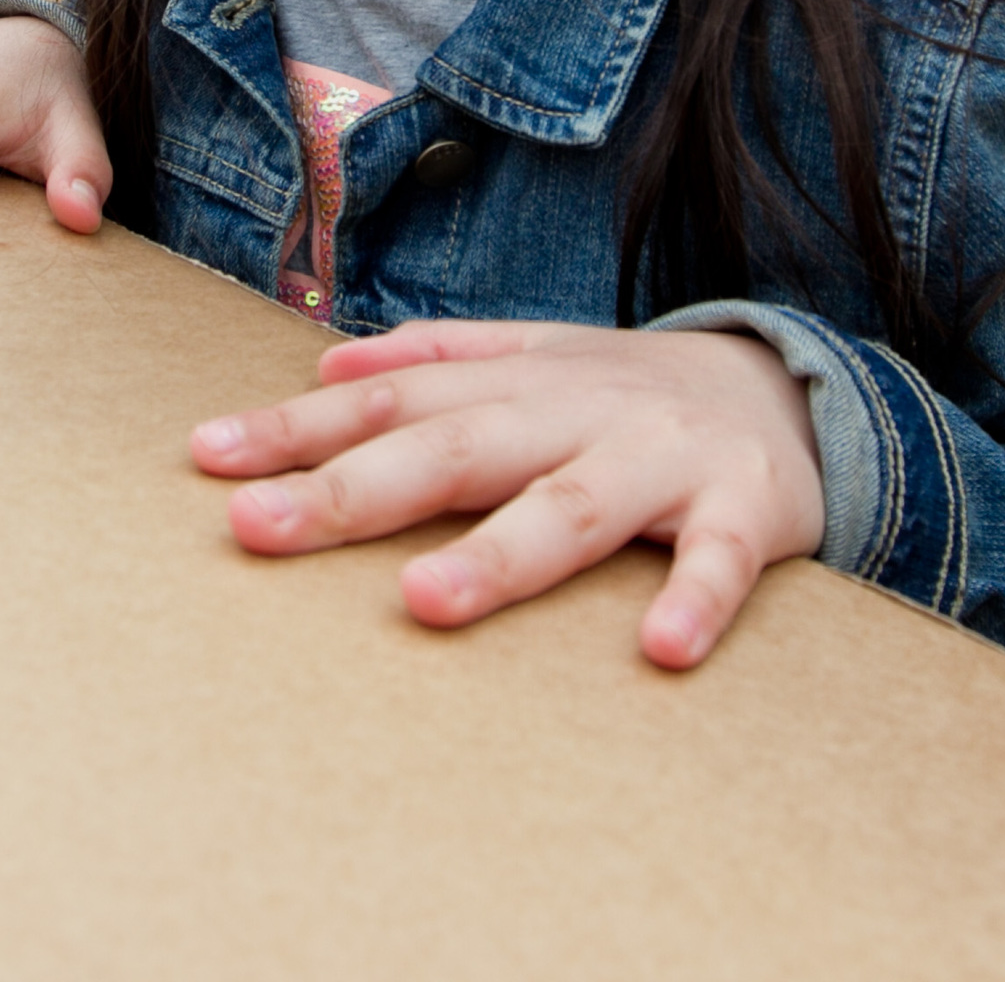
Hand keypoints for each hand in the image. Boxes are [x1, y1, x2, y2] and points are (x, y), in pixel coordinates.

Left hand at [191, 321, 822, 668]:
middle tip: (260, 527)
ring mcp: (661, 457)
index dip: (299, 429)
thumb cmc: (633, 395)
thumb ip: (437, 356)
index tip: (208, 460)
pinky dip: (696, 597)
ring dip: (499, 554)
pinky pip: (721, 559)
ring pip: (573, 506)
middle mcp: (578, 411)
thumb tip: (326, 361)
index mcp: (520, 380)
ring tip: (424, 600)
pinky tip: (661, 649)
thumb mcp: (537, 357)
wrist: (797, 390)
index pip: (390, 401)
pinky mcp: (748, 509)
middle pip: (455, 450)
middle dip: (353, 489)